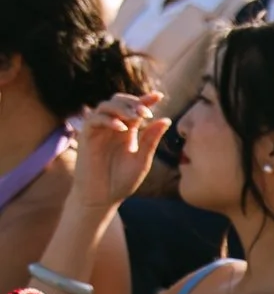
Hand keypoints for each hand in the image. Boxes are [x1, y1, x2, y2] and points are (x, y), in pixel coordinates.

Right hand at [58, 90, 171, 221]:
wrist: (102, 197)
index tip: (159, 96)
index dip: (146, 99)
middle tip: (146, 112)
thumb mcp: (142, 160)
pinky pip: (94, 119)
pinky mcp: (86, 135)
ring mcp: (98, 129)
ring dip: (122, 108)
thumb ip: (151, 140)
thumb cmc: (121, 181)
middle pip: (119, 101)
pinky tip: (121, 128)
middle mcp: (112, 126)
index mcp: (127, 130)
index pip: (135, 109)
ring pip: (106, 105)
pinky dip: (108, 120)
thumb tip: (166, 120)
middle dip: (133, 102)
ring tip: (135, 117)